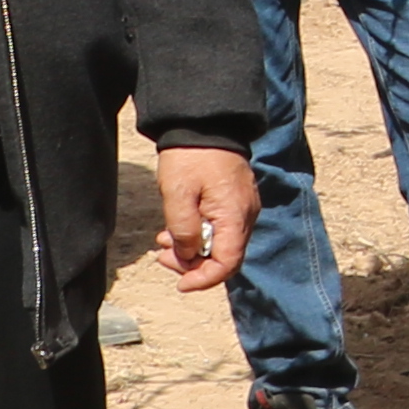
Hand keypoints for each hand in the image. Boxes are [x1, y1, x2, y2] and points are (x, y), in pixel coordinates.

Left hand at [154, 143, 255, 292]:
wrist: (205, 123)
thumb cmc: (190, 157)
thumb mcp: (177, 194)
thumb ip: (184, 230)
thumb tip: (189, 255)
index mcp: (234, 215)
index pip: (227, 264)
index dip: (204, 279)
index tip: (181, 284)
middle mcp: (246, 215)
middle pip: (225, 257)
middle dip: (193, 264)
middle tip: (162, 255)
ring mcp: (244, 207)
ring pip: (222, 244)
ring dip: (193, 249)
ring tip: (164, 240)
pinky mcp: (237, 201)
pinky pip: (222, 229)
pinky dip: (200, 235)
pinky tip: (178, 228)